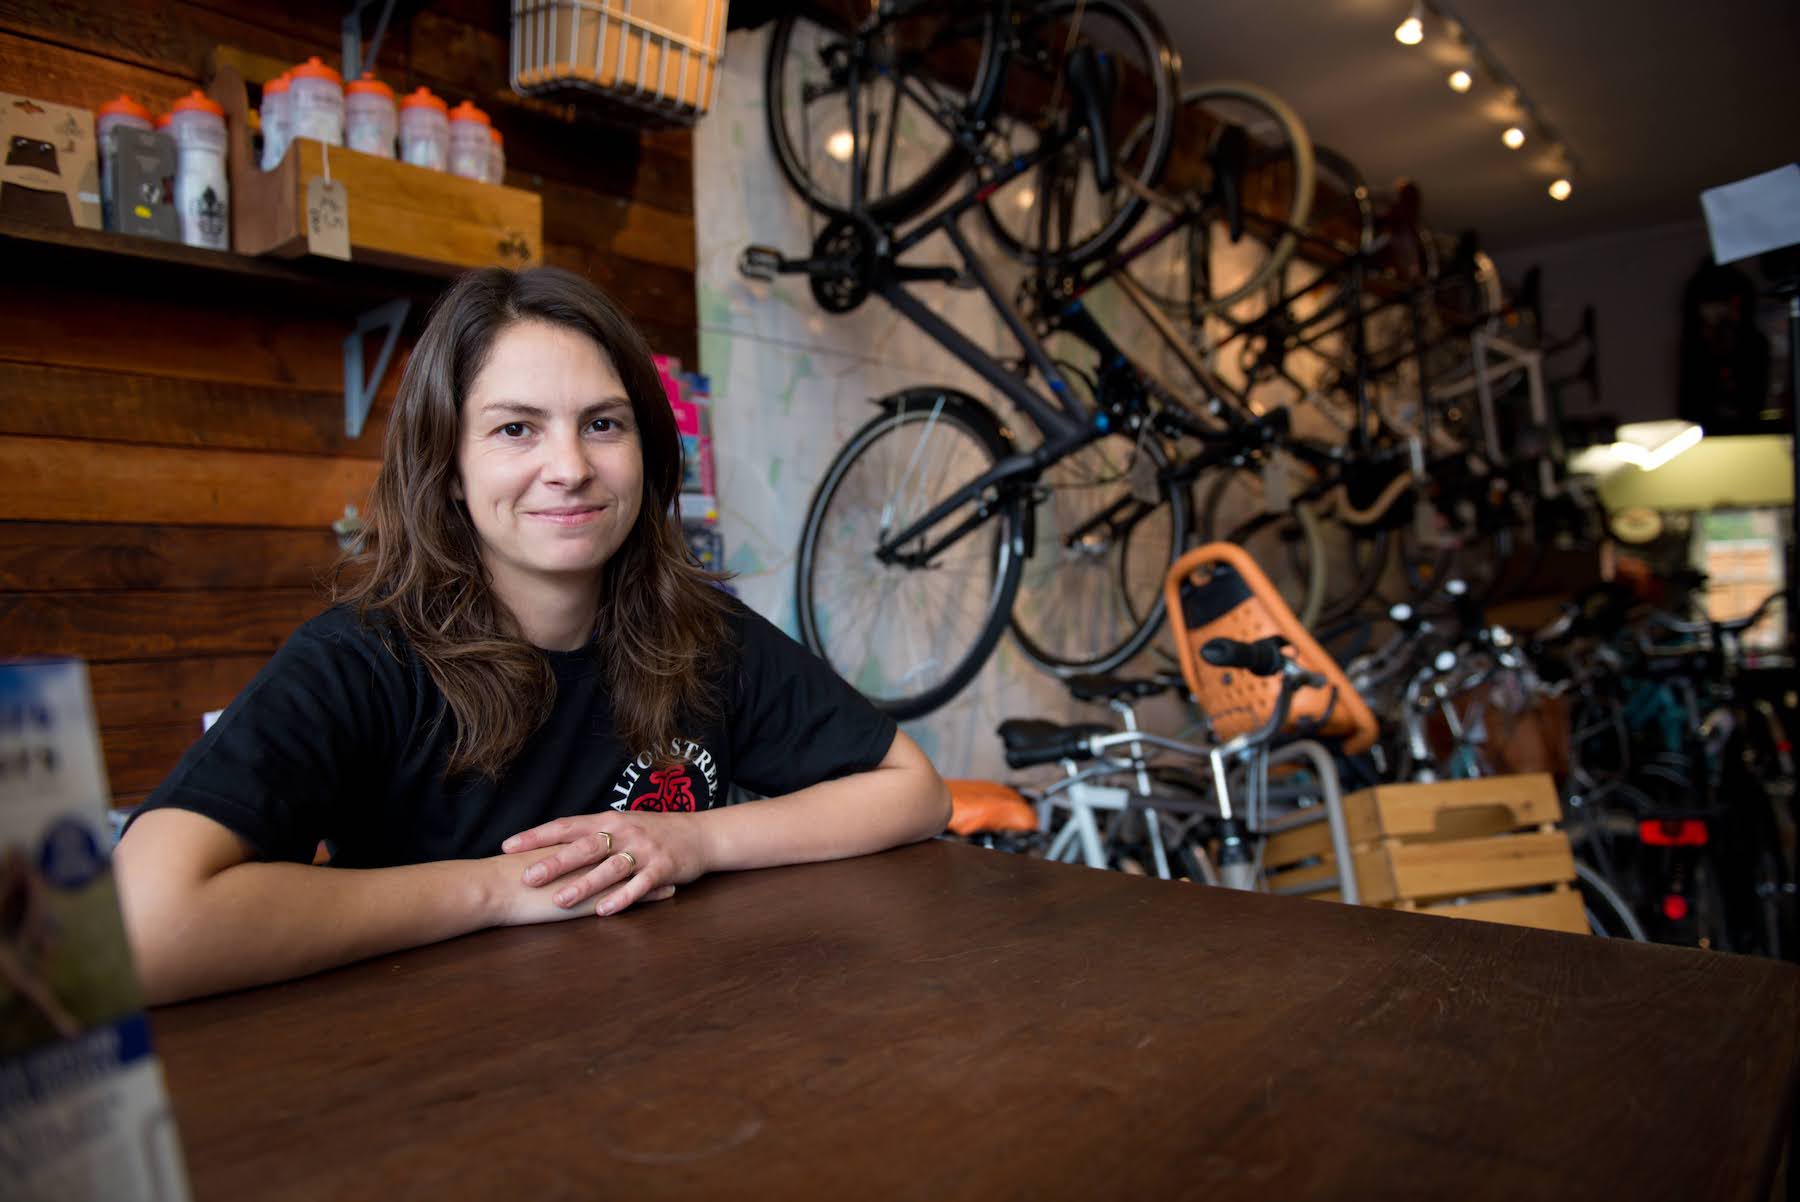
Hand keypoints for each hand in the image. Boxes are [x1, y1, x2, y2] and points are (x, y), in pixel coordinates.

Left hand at [500, 812, 710, 918]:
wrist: (700, 834)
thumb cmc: (654, 831)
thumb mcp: (622, 824)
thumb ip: (591, 834)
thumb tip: (550, 846)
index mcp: (609, 819)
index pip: (566, 825)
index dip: (537, 835)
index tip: (507, 846)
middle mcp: (625, 832)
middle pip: (585, 847)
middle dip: (555, 862)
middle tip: (527, 877)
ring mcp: (645, 850)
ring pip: (610, 867)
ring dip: (585, 884)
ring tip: (560, 900)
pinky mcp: (663, 868)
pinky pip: (640, 884)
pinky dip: (622, 898)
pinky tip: (605, 911)